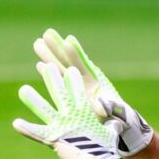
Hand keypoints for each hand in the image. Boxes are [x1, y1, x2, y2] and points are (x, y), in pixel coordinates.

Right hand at [14, 63, 140, 158]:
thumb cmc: (106, 148)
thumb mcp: (110, 129)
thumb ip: (110, 115)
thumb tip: (109, 104)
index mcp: (83, 111)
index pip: (77, 91)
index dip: (74, 80)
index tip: (70, 67)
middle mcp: (70, 116)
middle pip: (59, 95)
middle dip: (53, 80)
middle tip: (46, 65)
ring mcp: (61, 127)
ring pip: (45, 110)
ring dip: (34, 101)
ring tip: (23, 89)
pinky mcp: (54, 140)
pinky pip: (38, 134)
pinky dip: (27, 130)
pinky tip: (16, 123)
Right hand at [33, 28, 154, 155]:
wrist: (117, 125)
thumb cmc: (120, 118)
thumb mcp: (118, 113)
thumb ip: (110, 108)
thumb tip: (99, 105)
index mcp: (96, 83)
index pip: (84, 65)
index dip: (76, 54)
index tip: (68, 40)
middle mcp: (84, 81)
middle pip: (68, 62)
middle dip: (58, 48)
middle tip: (47, 32)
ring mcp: (76, 88)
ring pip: (60, 69)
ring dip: (49, 57)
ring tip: (37, 42)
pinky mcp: (70, 95)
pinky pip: (58, 82)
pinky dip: (48, 75)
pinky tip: (39, 65)